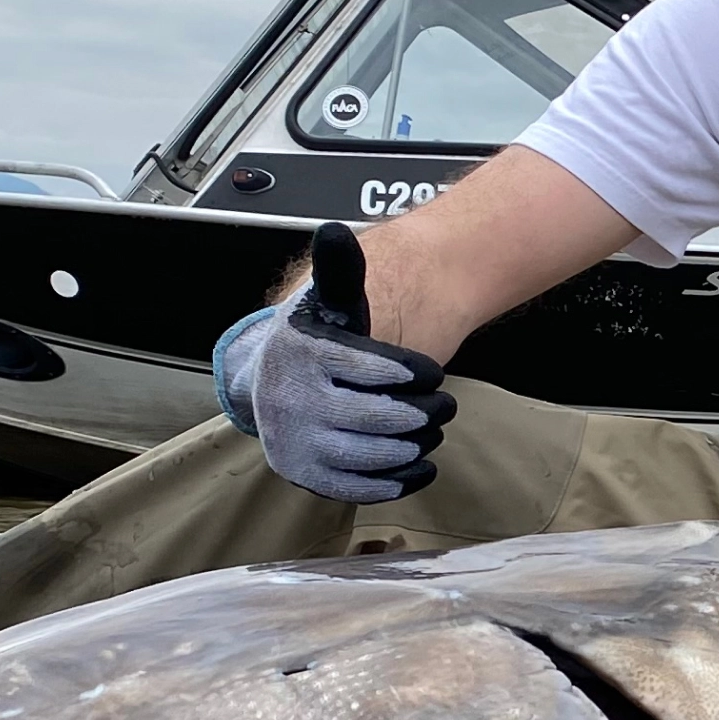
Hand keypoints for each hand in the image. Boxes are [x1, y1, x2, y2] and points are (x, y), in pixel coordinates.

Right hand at [210, 223, 456, 503]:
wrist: (275, 380)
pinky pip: (356, 487)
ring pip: (372, 453)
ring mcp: (294, 441)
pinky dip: (397, 481)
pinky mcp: (304, 474)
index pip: (368, 366)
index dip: (410, 371)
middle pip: (376, 415)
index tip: (430, 371)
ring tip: (432, 429)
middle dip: (422, 411)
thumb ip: (340, 272)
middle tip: (443, 404)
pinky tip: (421, 466)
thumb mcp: (330, 304)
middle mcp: (289, 399)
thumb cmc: (320, 341)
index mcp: (301, 352)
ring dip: (415, 444)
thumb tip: (334, 232)